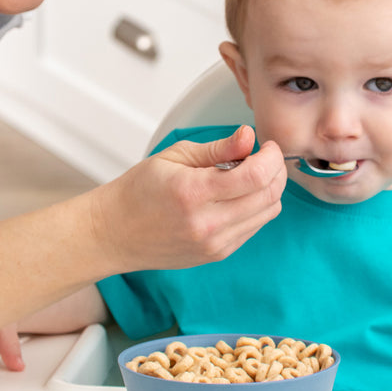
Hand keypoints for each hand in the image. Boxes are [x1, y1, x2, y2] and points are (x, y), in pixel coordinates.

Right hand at [94, 125, 285, 273]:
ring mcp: (215, 244)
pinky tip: (238, 196)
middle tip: (265, 157)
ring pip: (268, 213)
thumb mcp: (175, 157)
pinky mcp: (218, 254)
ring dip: (270, 190)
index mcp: (193, 193)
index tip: (267, 146)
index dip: (272, 156)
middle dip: (277, 171)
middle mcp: (207, 224)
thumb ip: (218, 148)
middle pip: (269, 196)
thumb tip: (249, 136)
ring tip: (250, 175)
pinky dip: (256, 207)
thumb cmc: (139, 191)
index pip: (256, 175)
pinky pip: (254, 227)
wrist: (115, 233)